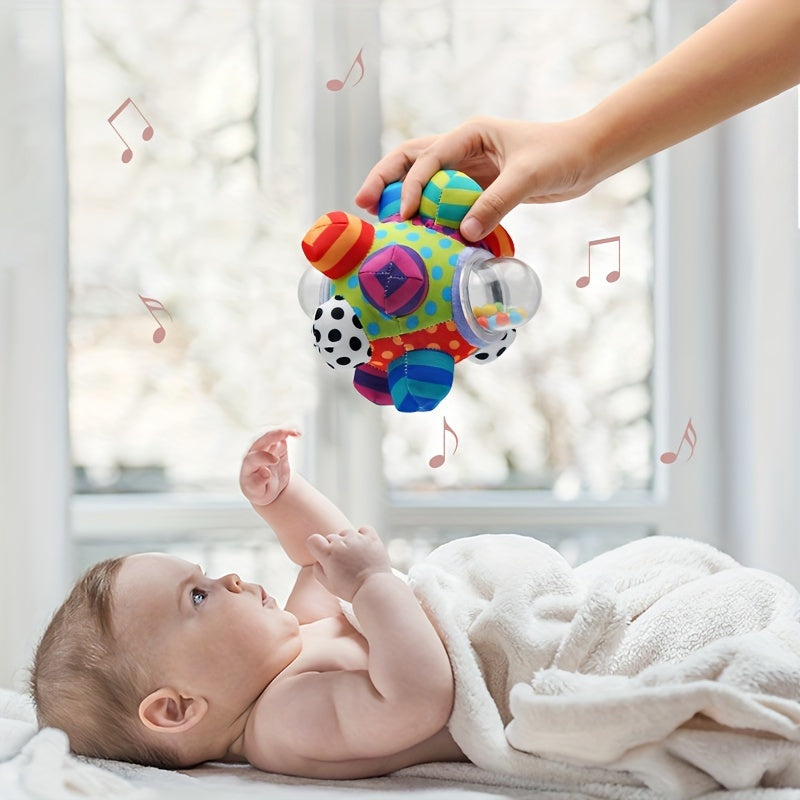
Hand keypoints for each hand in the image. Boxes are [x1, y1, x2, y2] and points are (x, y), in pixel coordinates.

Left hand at [239, 428, 300, 506]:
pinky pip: (282, 436)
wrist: (266, 487)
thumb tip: (266, 472)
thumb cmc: (259, 491)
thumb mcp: (257, 492)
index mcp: (248, 466)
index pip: (253, 458)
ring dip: (282, 432)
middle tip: (284, 434)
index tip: (275, 460)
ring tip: (295, 433)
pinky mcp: (276, 446)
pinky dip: (289, 433)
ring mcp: (266, 448)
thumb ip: (258, 483)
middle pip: (261, 441)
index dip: (263, 457)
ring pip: (271, 435)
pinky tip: (297, 433)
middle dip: (272, 437)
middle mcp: (254, 453)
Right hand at [305, 526, 392, 601]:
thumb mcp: (328, 584)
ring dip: (348, 541)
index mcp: (329, 553)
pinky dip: (363, 535)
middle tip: (343, 562)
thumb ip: (318, 570)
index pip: (313, 540)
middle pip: (331, 537)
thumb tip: (318, 561)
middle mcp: (342, 542)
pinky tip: (364, 546)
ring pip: (346, 533)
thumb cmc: (351, 589)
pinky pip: (363, 529)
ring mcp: (357, 538)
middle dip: (334, 548)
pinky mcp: (371, 537)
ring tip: (355, 557)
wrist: (374, 589)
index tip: (323, 554)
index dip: (317, 547)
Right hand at [355, 115, 597, 241]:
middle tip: (364, 204)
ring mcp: (468, 167)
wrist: (586, 157)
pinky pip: (445, 200)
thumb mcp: (529, 177)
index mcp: (471, 134)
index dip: (413, 186)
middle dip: (385, 179)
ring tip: (380, 216)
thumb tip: (464, 233)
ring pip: (423, 178)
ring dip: (400, 195)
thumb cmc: (561, 155)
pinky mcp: (477, 187)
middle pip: (411, 158)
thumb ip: (497, 202)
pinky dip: (428, 213)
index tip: (404, 214)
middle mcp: (464, 147)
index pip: (429, 158)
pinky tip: (417, 231)